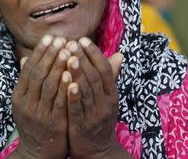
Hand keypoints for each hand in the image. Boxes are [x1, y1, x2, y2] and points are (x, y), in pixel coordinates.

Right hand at [10, 35, 70, 158]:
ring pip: (48, 86)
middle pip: (38, 74)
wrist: (37, 153)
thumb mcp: (25, 102)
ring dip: (58, 66)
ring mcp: (38, 114)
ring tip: (67, 50)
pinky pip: (58, 102)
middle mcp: (26, 104)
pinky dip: (64, 87)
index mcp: (19, 96)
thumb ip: (27, 81)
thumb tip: (24, 58)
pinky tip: (70, 74)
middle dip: (50, 55)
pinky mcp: (52, 124)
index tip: (50, 37)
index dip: (40, 52)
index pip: (29, 69)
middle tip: (60, 39)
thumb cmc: (35, 122)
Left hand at [65, 37, 126, 158]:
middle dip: (83, 58)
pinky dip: (73, 95)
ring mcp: (95, 116)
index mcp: (112, 95)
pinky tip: (67, 83)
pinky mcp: (83, 127)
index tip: (82, 39)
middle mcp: (106, 104)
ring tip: (69, 56)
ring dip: (78, 72)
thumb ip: (111, 76)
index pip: (105, 69)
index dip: (94, 53)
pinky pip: (78, 109)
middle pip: (95, 77)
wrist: (99, 152)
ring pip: (87, 91)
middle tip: (71, 43)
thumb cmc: (100, 119)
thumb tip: (119, 54)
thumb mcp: (109, 98)